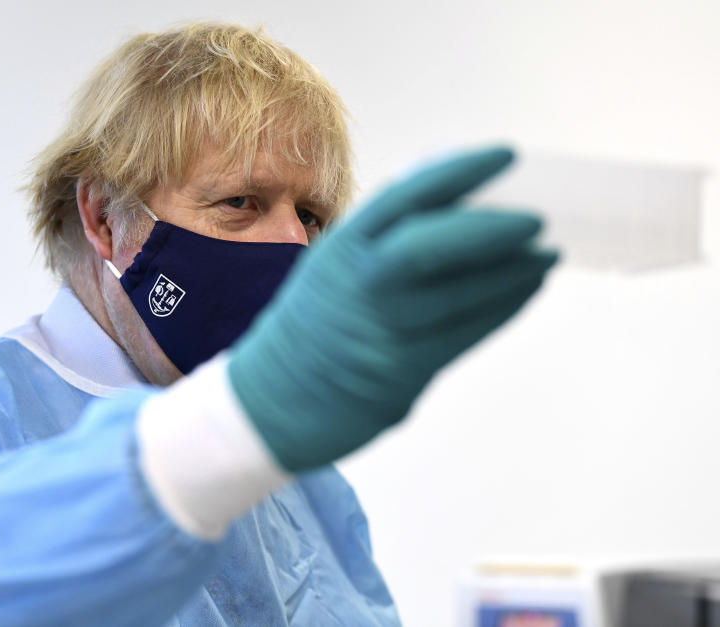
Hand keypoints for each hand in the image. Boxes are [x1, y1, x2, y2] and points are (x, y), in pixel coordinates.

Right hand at [227, 146, 558, 471]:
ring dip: (514, 272)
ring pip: (459, 295)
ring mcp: (377, 331)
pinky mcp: (400, 372)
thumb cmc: (315, 325)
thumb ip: (384, 240)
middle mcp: (356, 285)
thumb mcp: (332, 267)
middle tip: (538, 220)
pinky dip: (504, 307)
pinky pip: (465, 334)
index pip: (404, 196)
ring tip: (547, 255)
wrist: (274, 401)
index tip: (506, 155)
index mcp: (340, 248)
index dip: (460, 171)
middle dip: (492, 229)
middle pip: (430, 246)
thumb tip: (465, 207)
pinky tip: (526, 290)